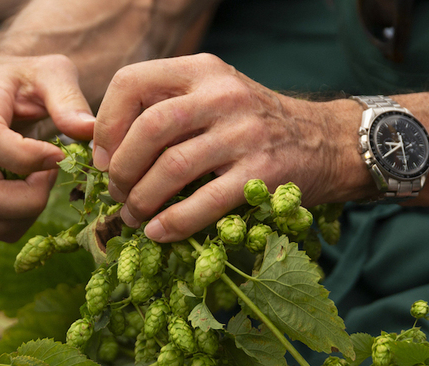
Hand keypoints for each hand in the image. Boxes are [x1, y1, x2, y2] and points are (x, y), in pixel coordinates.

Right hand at [0, 54, 94, 241]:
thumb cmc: (23, 81)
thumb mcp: (50, 73)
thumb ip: (69, 98)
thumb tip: (89, 131)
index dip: (27, 156)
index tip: (57, 154)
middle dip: (31, 198)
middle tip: (52, 173)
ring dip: (28, 212)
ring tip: (42, 180)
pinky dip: (21, 220)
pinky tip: (30, 191)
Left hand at [92, 53, 367, 241]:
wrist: (327, 141)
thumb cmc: (253, 125)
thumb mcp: (214, 95)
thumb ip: (166, 108)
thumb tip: (101, 148)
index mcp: (201, 70)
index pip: (131, 83)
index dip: (106, 123)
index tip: (102, 156)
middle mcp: (222, 94)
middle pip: (148, 128)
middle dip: (121, 168)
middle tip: (116, 192)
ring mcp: (244, 133)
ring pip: (171, 167)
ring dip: (142, 200)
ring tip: (133, 217)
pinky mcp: (262, 174)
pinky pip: (205, 203)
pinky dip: (174, 223)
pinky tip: (160, 233)